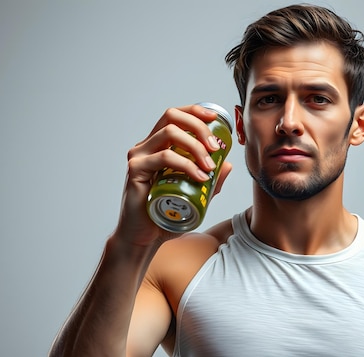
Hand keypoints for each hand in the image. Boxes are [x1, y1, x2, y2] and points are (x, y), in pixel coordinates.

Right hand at [112, 104, 232, 245]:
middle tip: (216, 147)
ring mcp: (139, 157)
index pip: (175, 116)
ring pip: (169, 133)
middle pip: (172, 117)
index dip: (196, 112)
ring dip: (195, 146)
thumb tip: (228, 164)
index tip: (215, 118)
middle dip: (199, 127)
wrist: (144, 238)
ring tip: (209, 166)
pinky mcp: (135, 170)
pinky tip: (199, 177)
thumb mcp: (195, 195)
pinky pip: (163, 157)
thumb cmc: (166, 214)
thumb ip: (210, 180)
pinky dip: (186, 164)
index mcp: (158, 146)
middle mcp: (146, 146)